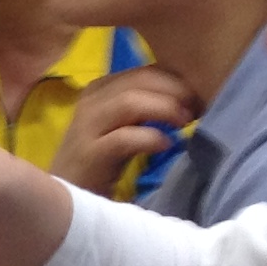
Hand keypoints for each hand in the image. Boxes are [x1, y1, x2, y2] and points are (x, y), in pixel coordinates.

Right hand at [50, 67, 198, 196]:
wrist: (68, 195)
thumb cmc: (102, 159)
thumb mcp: (123, 124)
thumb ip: (146, 105)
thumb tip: (189, 94)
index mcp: (100, 88)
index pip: (144, 70)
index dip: (177, 79)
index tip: (198, 97)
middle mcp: (91, 100)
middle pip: (140, 79)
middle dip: (176, 91)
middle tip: (198, 108)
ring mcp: (87, 126)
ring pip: (130, 102)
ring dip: (165, 109)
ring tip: (185, 123)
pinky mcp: (90, 154)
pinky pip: (124, 138)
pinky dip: (150, 138)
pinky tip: (167, 145)